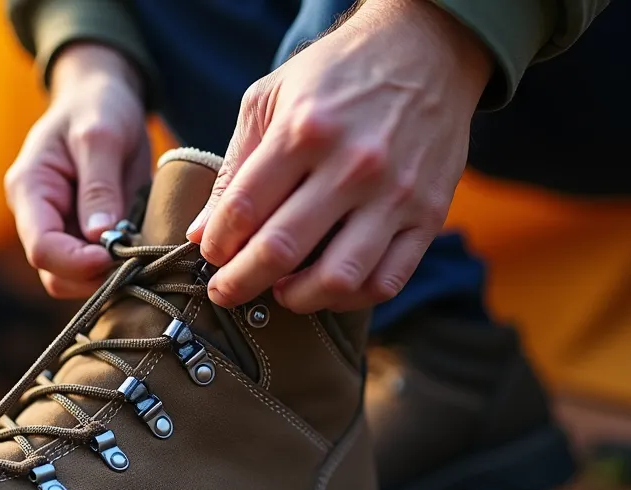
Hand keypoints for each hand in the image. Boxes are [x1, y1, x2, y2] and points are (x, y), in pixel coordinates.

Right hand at [5, 43, 150, 297]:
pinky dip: (120, 268)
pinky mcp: (84, 236)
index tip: (115, 255)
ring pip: (76, 279)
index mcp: (29, 190)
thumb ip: (99, 187)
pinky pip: (97, 268)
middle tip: (139, 260)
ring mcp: (60, 230)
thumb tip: (100, 238)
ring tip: (145, 255)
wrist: (102, 97)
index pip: (42, 248)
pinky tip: (145, 253)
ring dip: (110, 276)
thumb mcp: (101, 136)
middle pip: (55, 274)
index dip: (77, 262)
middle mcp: (37, 217)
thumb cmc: (97, 107)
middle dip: (95, 276)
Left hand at [185, 0, 492, 312]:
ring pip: (337, 278)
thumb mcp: (272, 97)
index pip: (244, 209)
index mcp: (305, 131)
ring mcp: (396, 195)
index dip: (217, 243)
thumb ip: (236, 165)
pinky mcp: (429, 215)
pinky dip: (350, 298)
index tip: (211, 254)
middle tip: (225, 290)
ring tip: (278, 292)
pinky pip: (386, 281)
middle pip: (281, 250)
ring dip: (295, 299)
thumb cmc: (339, 74)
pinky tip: (326, 287)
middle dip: (239, 282)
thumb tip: (202, 231)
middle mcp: (353, 166)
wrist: (427, 50)